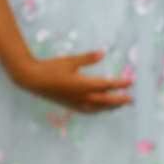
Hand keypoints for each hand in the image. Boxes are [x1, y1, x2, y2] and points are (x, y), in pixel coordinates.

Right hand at [12, 50, 131, 112]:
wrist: (32, 79)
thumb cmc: (51, 68)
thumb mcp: (70, 60)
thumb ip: (88, 58)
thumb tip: (102, 52)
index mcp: (84, 84)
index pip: (107, 85)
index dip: (120, 84)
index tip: (131, 82)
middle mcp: (82, 96)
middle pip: (106, 100)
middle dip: (120, 100)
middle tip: (131, 99)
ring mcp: (76, 102)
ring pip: (98, 108)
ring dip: (110, 107)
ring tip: (119, 105)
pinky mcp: (70, 105)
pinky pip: (88, 110)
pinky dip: (97, 110)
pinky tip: (99, 109)